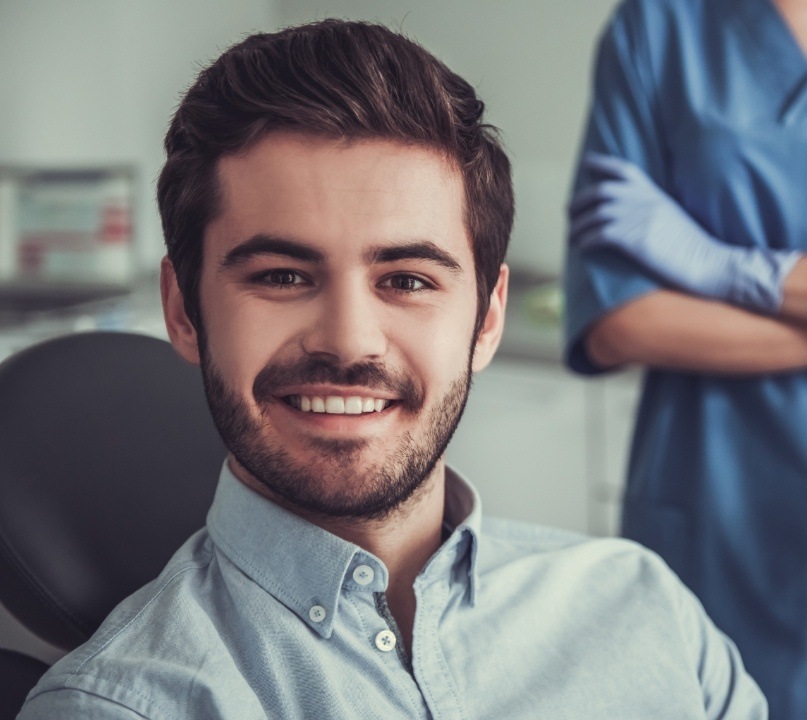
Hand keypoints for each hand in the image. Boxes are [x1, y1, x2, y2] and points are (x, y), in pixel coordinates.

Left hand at [568, 153, 799, 313]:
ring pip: (596, 215)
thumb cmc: (691, 248)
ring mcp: (640, 219)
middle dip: (579, 201)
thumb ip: (649, 209)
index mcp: (654, 193)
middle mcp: (645, 201)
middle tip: (569, 213)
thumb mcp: (671, 217)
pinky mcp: (636, 239)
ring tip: (571, 236)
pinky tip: (581, 247)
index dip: (602, 164)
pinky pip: (600, 235)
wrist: (710, 264)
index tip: (585, 162)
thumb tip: (626, 215)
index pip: (623, 170)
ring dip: (578, 226)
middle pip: (601, 191)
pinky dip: (586, 240)